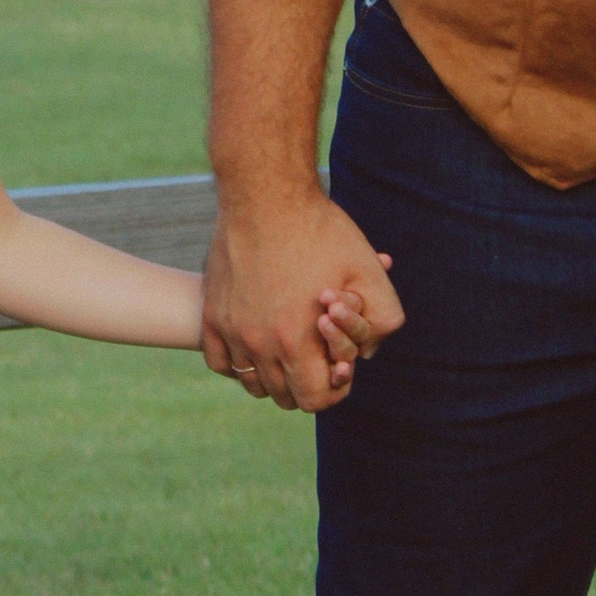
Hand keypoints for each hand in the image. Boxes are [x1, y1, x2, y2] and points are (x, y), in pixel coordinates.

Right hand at [202, 191, 399, 410]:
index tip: (338, 371)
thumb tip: (369, 353)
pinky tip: (257, 344)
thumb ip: (383, 319)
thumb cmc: (321, 231)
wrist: (265, 195)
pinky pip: (220, 362)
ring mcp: (230, 330)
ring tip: (289, 352)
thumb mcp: (368, 272)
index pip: (313, 400)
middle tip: (316, 358)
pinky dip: (238, 363)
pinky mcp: (212, 314)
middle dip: (305, 383)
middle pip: (282, 395)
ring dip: (273, 376)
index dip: (333, 391)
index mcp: (296, 339)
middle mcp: (258, 343)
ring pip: (250, 382)